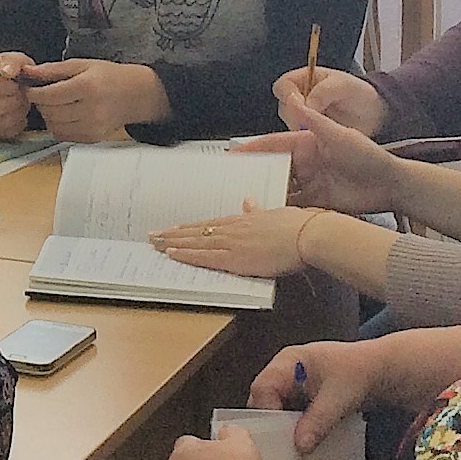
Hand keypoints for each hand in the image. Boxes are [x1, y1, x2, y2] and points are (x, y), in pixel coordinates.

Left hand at [25, 58, 162, 141]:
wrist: (136, 94)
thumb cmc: (110, 76)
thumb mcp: (82, 65)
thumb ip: (53, 69)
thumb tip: (29, 71)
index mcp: (87, 87)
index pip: (49, 95)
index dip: (34, 92)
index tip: (30, 88)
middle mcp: (91, 109)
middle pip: (50, 111)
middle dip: (41, 103)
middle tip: (43, 95)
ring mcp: (93, 126)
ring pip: (54, 126)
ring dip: (48, 116)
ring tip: (55, 104)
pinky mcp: (93, 138)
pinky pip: (64, 136)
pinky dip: (58, 126)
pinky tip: (65, 115)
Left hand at [154, 200, 319, 279]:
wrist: (309, 235)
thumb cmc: (298, 226)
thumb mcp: (274, 214)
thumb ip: (258, 210)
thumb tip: (248, 201)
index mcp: (242, 220)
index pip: (208, 224)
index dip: (188, 227)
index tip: (173, 228)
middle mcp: (233, 229)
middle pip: (196, 231)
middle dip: (172, 234)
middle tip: (151, 235)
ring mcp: (232, 242)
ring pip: (195, 242)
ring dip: (173, 242)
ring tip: (154, 243)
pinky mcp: (236, 258)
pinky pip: (205, 256)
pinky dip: (187, 255)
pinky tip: (172, 254)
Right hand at [242, 78, 408, 214]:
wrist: (391, 184)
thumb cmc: (369, 155)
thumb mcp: (341, 135)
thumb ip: (315, 120)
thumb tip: (294, 99)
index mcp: (308, 143)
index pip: (275, 144)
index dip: (253, 148)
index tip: (234, 152)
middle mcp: (306, 163)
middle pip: (275, 168)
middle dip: (256, 173)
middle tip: (234, 181)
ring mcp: (311, 182)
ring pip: (282, 187)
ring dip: (268, 192)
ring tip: (248, 200)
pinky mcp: (318, 201)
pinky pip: (295, 204)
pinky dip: (282, 208)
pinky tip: (270, 213)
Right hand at [248, 337, 379, 453]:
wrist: (379, 370)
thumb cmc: (359, 372)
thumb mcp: (340, 397)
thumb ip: (319, 420)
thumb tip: (300, 445)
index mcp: (288, 361)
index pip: (263, 388)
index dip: (267, 413)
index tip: (281, 436)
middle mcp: (283, 372)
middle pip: (263, 401)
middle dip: (272, 424)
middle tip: (285, 446)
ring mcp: (290, 386)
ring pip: (274, 412)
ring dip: (284, 429)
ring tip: (296, 448)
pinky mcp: (299, 399)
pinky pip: (287, 417)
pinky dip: (294, 430)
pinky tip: (305, 443)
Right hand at [285, 67, 389, 137]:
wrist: (374, 114)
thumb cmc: (359, 94)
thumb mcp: (344, 86)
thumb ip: (324, 91)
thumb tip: (306, 106)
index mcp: (306, 78)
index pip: (284, 85)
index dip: (288, 95)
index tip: (301, 106)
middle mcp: (301, 96)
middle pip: (283, 105)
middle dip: (295, 115)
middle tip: (311, 122)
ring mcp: (305, 114)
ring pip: (290, 122)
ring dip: (301, 127)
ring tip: (320, 129)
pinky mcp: (310, 130)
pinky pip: (299, 135)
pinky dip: (307, 137)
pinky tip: (320, 137)